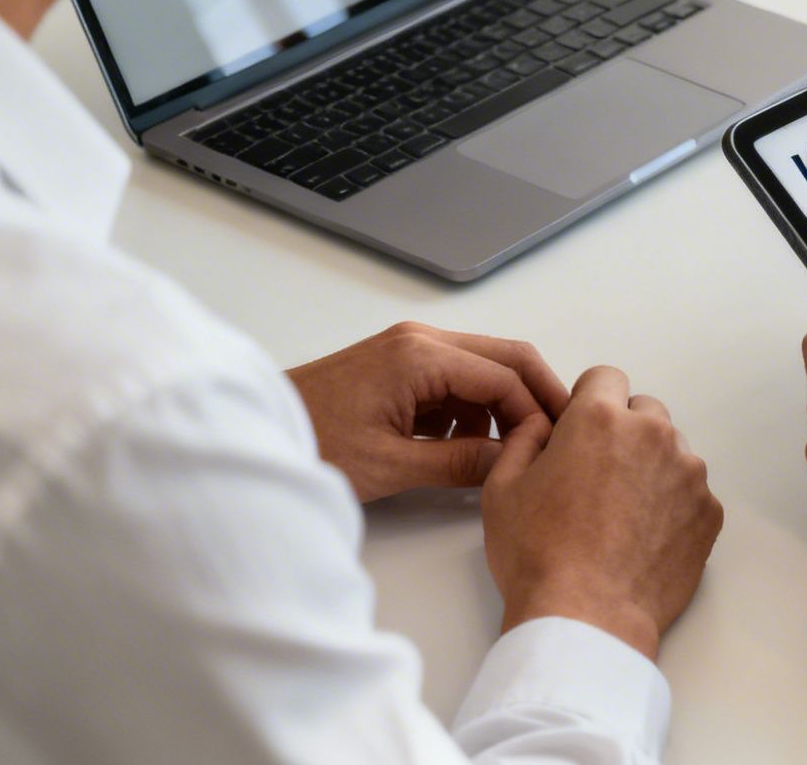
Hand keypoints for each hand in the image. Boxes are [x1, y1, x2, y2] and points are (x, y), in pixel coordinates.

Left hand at [289, 322, 568, 501]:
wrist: (252, 434)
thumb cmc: (309, 443)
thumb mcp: (391, 465)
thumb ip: (460, 462)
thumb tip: (512, 463)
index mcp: (421, 356)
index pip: (506, 375)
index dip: (536, 413)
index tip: (549, 448)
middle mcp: (420, 340)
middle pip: (505, 357)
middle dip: (532, 398)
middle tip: (554, 439)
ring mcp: (407, 348)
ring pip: (481, 368)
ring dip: (499, 407)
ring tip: (499, 454)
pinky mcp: (397, 364)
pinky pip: (454, 379)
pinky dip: (468, 409)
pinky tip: (458, 445)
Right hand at [481, 366, 722, 659]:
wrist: (587, 618)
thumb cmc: (540, 555)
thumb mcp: (502, 488)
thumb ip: (523, 439)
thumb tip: (541, 425)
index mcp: (600, 419)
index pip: (606, 378)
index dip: (588, 403)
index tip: (580, 432)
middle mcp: (653, 435)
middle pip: (644, 412)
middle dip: (623, 433)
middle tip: (597, 477)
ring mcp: (689, 474)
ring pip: (671, 452)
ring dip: (650, 469)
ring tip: (620, 515)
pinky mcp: (709, 512)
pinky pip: (691, 492)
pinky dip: (672, 506)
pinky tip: (643, 538)